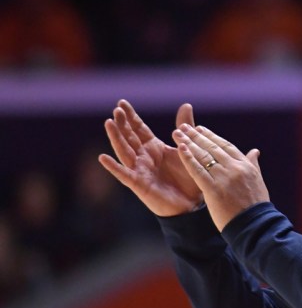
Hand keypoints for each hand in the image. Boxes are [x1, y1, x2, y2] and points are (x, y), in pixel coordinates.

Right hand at [98, 99, 203, 216]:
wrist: (192, 205)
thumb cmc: (188, 178)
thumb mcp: (187, 149)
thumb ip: (184, 129)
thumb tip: (186, 105)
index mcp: (154, 148)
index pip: (139, 129)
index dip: (131, 117)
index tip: (121, 102)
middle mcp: (143, 157)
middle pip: (129, 137)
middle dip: (123, 123)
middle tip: (117, 109)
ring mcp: (139, 170)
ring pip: (124, 151)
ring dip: (116, 138)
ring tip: (108, 123)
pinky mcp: (139, 185)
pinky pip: (124, 175)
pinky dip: (114, 167)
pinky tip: (103, 158)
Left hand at [172, 123, 269, 230]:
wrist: (255, 225)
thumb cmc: (256, 207)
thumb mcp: (258, 182)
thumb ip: (253, 165)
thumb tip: (255, 151)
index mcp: (246, 165)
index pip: (226, 146)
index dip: (212, 137)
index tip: (200, 129)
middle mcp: (235, 168)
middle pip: (213, 147)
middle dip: (196, 136)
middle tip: (184, 127)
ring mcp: (224, 177)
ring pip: (204, 155)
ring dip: (189, 142)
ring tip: (177, 133)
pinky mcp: (214, 189)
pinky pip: (198, 170)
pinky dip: (188, 158)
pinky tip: (180, 148)